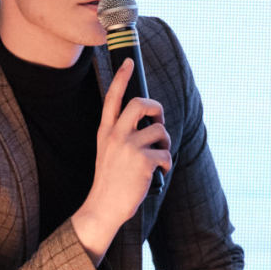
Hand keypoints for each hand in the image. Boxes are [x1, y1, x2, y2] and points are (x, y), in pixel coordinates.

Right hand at [70, 59, 170, 262]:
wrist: (103, 206)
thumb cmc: (109, 181)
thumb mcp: (107, 152)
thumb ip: (120, 135)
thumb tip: (146, 123)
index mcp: (105, 132)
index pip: (112, 98)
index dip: (122, 78)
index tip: (129, 63)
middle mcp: (116, 135)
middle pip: (141, 104)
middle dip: (157, 108)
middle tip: (159, 120)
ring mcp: (129, 147)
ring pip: (160, 131)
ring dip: (165, 143)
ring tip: (159, 156)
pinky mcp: (143, 161)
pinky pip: (166, 154)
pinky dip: (167, 164)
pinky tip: (159, 173)